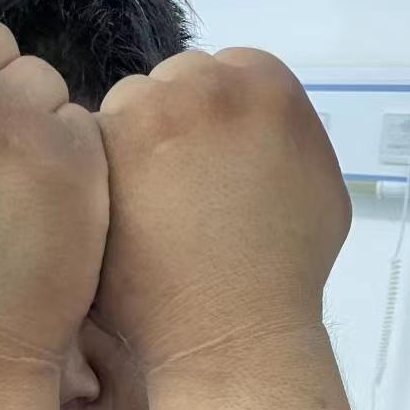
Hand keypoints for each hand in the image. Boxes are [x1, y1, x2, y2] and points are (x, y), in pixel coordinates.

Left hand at [94, 49, 350, 372]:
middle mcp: (207, 83)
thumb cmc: (284, 274)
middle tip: (177, 196)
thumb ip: (287, 134)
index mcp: (265, 83)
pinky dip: (99, 176)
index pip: (222, 75)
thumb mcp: (319, 185)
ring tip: (148, 212)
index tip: (210, 171)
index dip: (212, 127)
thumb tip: (252, 123)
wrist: (233, 334)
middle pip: (172, 84)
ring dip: (130, 148)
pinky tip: (120, 219)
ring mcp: (149, 114)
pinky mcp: (101, 152)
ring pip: (126, 109)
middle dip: (171, 131)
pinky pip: (89, 145)